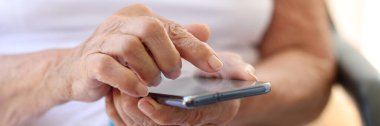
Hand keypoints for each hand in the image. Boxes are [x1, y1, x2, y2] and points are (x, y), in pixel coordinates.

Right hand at [54, 4, 221, 101]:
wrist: (76, 70)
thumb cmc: (119, 59)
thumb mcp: (150, 46)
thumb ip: (176, 38)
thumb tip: (205, 30)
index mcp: (138, 16)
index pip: (172, 28)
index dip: (196, 47)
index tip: (215, 66)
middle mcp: (119, 23)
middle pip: (152, 29)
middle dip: (169, 56)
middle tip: (173, 74)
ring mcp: (102, 41)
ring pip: (130, 47)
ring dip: (149, 70)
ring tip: (154, 82)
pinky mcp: (89, 61)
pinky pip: (109, 67)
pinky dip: (129, 80)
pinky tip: (139, 89)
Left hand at [106, 52, 255, 124]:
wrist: (214, 92)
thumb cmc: (221, 81)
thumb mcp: (231, 72)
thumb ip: (237, 71)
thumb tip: (250, 75)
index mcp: (201, 115)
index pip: (177, 122)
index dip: (160, 115)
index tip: (144, 101)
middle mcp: (181, 124)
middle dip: (131, 109)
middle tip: (122, 86)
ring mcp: (163, 123)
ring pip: (131, 123)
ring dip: (121, 104)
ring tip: (117, 82)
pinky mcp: (148, 120)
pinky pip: (123, 119)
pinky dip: (115, 105)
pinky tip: (116, 87)